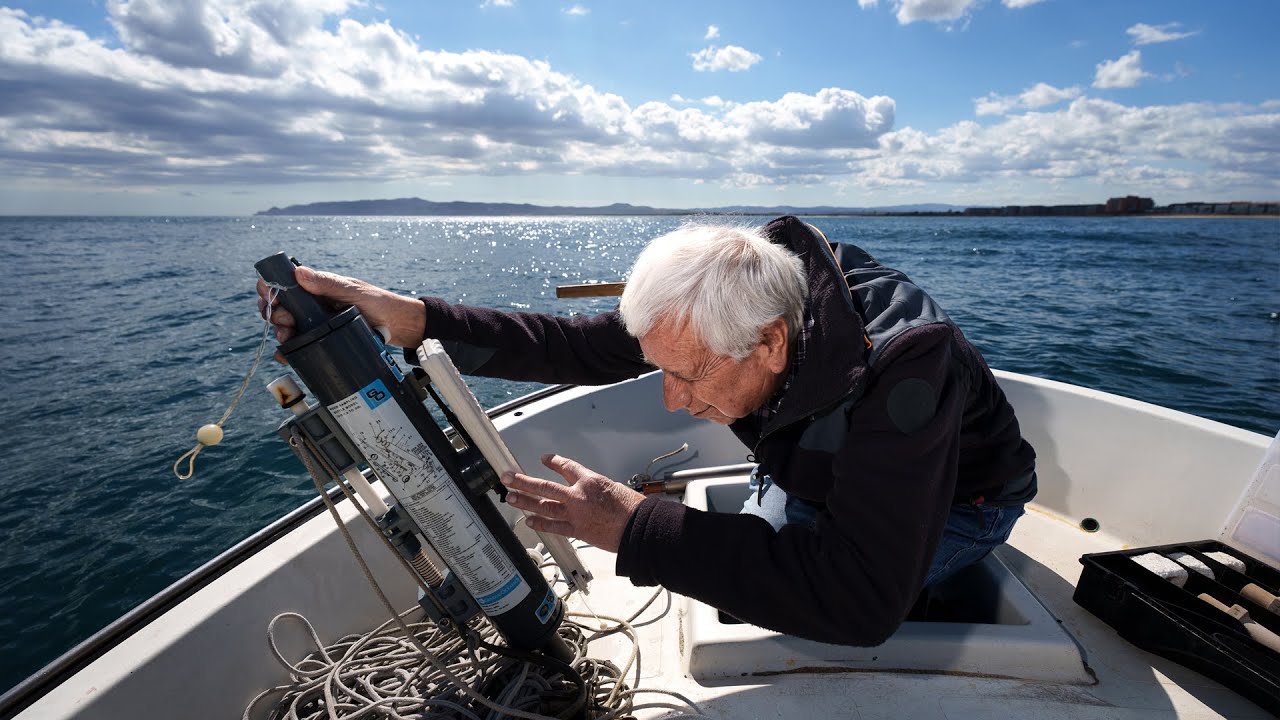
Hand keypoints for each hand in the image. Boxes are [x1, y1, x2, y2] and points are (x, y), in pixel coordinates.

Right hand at [256, 267, 425, 354]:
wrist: (399, 327)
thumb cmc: (379, 303)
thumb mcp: (353, 291)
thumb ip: (328, 283)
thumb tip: (299, 273)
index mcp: (318, 287)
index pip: (286, 284)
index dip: (271, 288)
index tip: (268, 297)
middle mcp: (314, 305)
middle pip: (281, 307)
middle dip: (274, 313)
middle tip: (283, 322)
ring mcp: (317, 323)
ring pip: (287, 327)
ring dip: (280, 331)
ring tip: (286, 337)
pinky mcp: (322, 340)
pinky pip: (299, 345)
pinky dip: (288, 351)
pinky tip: (285, 356)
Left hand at [501, 454, 645, 552]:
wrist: (639, 527)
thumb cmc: (632, 508)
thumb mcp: (613, 487)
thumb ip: (595, 488)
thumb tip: (585, 491)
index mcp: (590, 480)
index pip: (567, 466)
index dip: (553, 462)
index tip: (544, 459)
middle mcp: (578, 495)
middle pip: (545, 486)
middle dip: (523, 481)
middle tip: (508, 477)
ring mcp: (575, 514)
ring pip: (544, 506)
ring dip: (525, 502)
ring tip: (511, 498)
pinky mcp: (577, 530)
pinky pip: (553, 526)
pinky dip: (540, 523)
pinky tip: (528, 520)